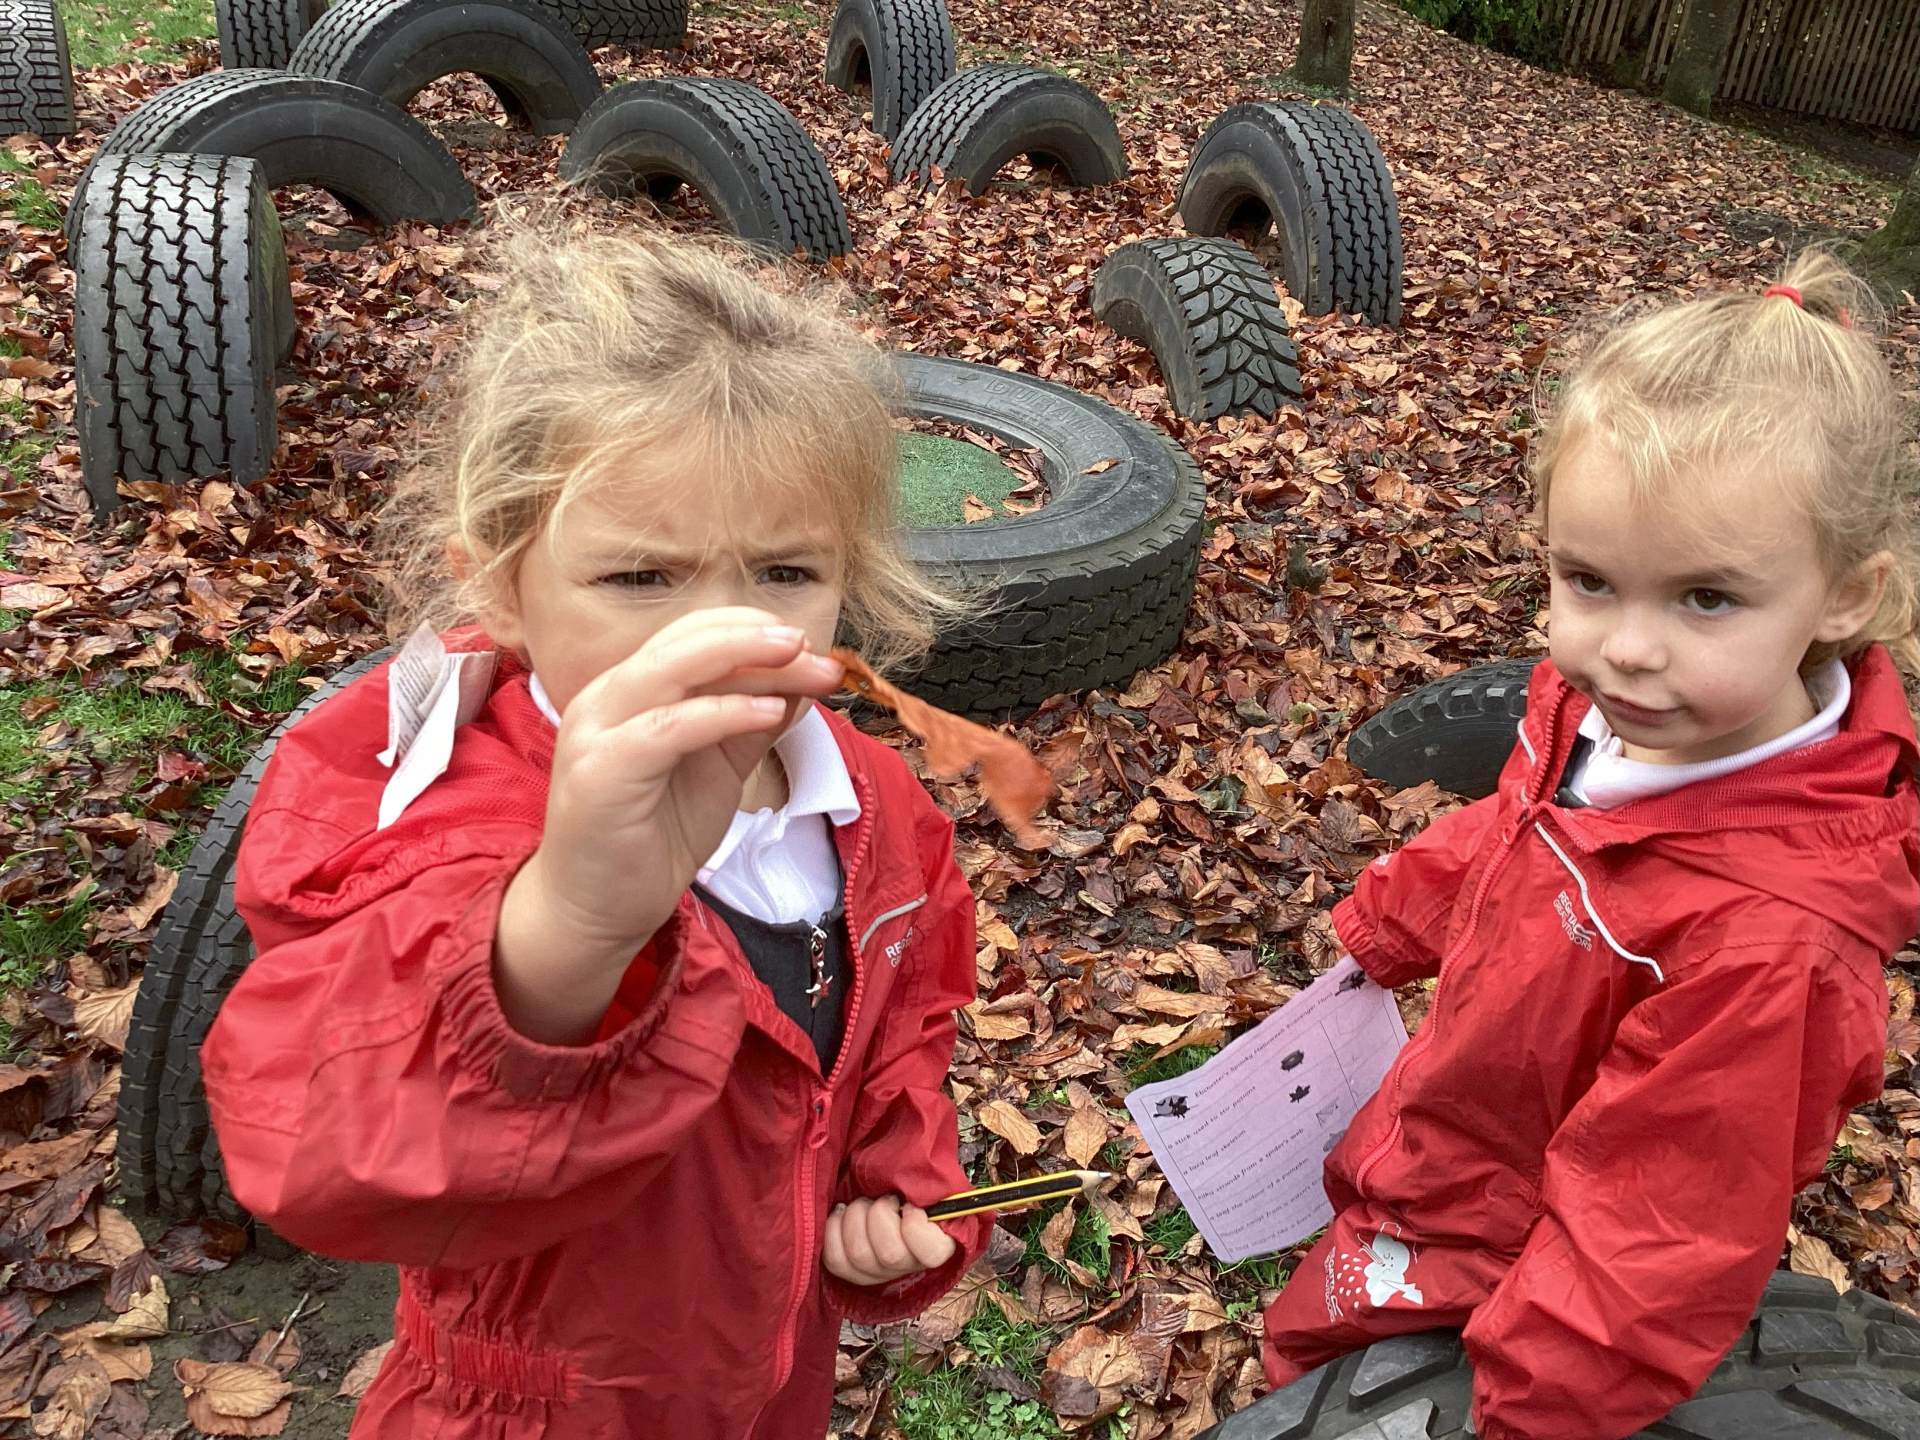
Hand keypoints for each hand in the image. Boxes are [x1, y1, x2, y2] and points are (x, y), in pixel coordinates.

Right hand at [515, 607, 843, 960]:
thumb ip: (750, 723)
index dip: (753, 632)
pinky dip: (723, 714)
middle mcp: (607, 698)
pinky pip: (668, 728)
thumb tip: (801, 680)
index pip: (692, 635)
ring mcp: (597, 731)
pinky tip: (770, 712)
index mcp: (630, 689)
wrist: (596, 912)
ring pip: (672, 669)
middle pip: (685, 642)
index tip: (810, 648)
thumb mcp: (719, 768)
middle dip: (757, 638)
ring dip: (746, 660)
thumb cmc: (654, 838)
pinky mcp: (601, 772)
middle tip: (814, 647)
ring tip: (802, 661)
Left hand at [822, 1196, 955, 1286]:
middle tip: (882, 1199)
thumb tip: (920, 1185)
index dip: (915, 1225)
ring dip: (856, 1217)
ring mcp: (879, 1273)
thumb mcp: (923, 1185)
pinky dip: (834, 1229)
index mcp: (938, 1245)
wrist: (887, 1198)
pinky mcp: (851, 1272)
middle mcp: (908, 1266)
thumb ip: (927, 1188)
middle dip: (879, 1213)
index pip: (932, 1253)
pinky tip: (841, 1213)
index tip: (909, 1204)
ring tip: (862, 1204)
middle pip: (890, 1255)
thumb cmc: (908, 1190)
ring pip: (860, 1254)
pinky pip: (835, 1259)